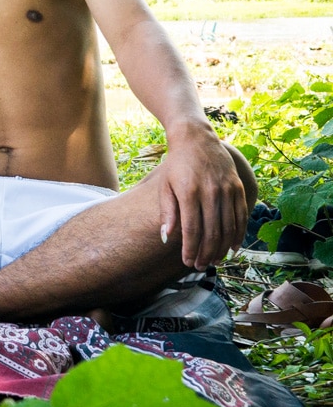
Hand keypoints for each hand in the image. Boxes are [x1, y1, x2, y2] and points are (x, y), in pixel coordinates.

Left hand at [153, 129, 248, 268]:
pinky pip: (241, 216)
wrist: (196, 140)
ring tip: (214, 261)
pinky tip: (233, 248)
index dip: (191, 249)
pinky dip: (238, 234)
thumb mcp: (165, 187)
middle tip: (200, 266)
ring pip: (228, 227)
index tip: (187, 262)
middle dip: (206, 253)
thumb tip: (166, 238)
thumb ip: (167, 213)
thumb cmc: (176, 166)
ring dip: (222, 248)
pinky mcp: (238, 187)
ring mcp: (227, 190)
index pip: (192, 230)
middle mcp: (210, 192)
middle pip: (212, 232)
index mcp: (189, 193)